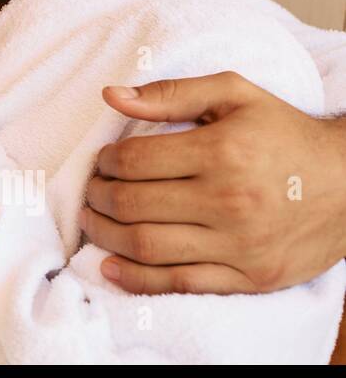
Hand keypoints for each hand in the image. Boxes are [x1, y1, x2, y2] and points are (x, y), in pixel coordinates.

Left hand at [84, 71, 345, 293]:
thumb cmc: (285, 133)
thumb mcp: (235, 95)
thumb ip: (171, 93)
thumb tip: (112, 96)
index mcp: (223, 152)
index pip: (135, 161)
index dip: (106, 161)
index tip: (102, 161)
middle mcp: (230, 201)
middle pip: (134, 205)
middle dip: (98, 197)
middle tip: (91, 191)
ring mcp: (241, 246)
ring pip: (148, 247)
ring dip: (105, 236)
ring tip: (93, 221)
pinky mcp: (251, 278)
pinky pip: (180, 284)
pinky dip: (136, 279)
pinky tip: (111, 265)